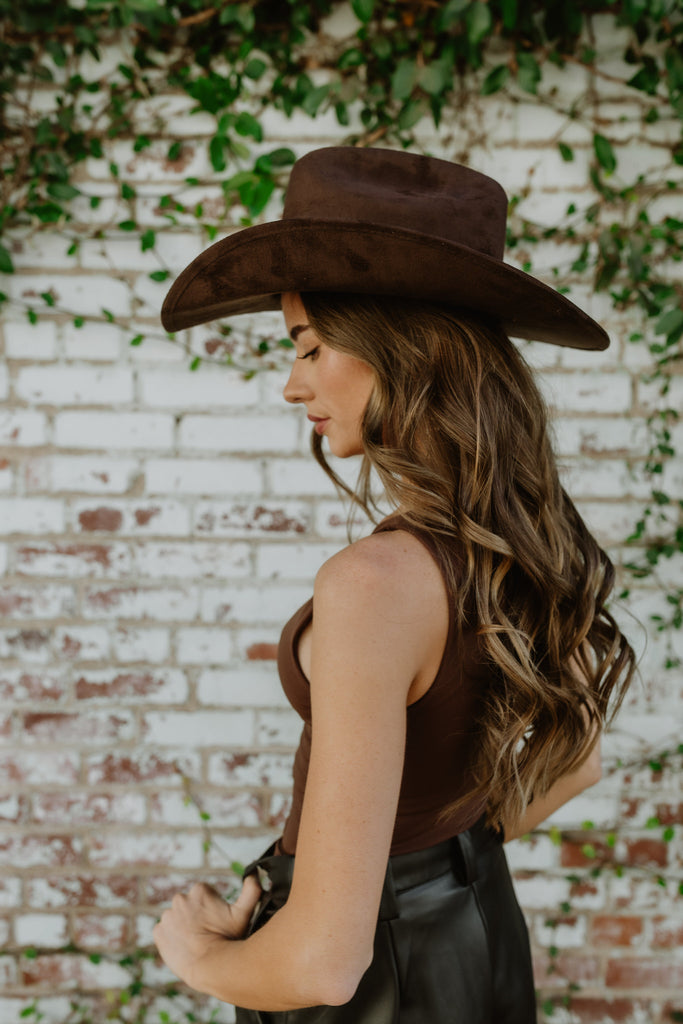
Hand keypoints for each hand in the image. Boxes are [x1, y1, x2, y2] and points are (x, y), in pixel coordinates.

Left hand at [153, 875, 261, 990]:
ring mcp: (167, 916)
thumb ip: (251, 891)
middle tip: (207, 931)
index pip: (203, 895)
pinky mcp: (158, 931)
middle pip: (189, 905)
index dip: (211, 908)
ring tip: (196, 940)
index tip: (216, 920)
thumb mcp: (243, 914)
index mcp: (199, 890)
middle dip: (196, 915)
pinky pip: (164, 931)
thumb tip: (254, 875)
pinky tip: (184, 946)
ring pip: (176, 918)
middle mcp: (180, 899)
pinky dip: (171, 937)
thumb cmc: (226, 939)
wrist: (207, 967)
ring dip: (183, 926)